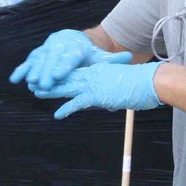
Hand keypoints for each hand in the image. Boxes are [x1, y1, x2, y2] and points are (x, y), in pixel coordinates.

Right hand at [9, 29, 131, 92]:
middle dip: (47, 72)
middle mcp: (60, 47)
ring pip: (39, 60)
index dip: (63, 67)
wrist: (72, 39)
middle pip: (52, 60)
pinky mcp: (38, 53)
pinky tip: (15, 79)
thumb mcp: (100, 57)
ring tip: (30, 83)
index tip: (58, 75)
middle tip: (43, 85)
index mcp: (75, 48)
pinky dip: (22, 69)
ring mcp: (47, 49)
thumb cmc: (87, 53)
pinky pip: (29, 61)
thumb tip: (130, 57)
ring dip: (34, 71)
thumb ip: (113, 60)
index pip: (69, 58)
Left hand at [33, 61, 161, 118]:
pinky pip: (78, 102)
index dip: (62, 76)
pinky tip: (57, 115)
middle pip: (67, 78)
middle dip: (50, 81)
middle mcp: (94, 75)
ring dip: (51, 91)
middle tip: (36, 83)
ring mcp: (95, 84)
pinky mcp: (98, 95)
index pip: (77, 73)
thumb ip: (110, 96)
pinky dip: (66, 109)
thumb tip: (106, 105)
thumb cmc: (140, 84)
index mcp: (99, 71)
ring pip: (67, 86)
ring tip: (37, 93)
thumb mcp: (121, 88)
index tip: (50, 77)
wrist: (150, 81)